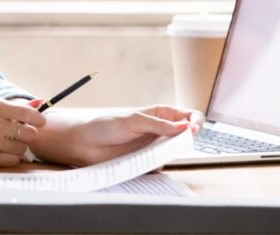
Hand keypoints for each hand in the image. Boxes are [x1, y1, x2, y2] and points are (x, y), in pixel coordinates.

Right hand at [0, 97, 45, 167]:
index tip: (41, 121)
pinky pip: (12, 160)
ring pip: (22, 148)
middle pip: (28, 133)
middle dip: (27, 132)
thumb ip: (10, 106)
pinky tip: (2, 150)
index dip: (39, 118)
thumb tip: (38, 105)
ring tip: (6, 140)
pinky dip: (11, 156)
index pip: (27, 114)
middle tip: (20, 131)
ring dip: (19, 145)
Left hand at [30, 104, 203, 166]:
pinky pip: (162, 166)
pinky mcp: (148, 162)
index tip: (192, 129)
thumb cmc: (104, 126)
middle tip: (182, 141)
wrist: (85, 145)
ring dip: (172, 153)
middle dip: (188, 138)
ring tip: (156, 151)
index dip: (195, 121)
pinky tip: (148, 162)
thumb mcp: (132, 120)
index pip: (187, 115)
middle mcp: (160, 130)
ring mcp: (154, 147)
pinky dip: (160, 165)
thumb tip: (183, 127)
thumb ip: (158, 124)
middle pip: (187, 135)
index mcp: (159, 114)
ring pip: (176, 152)